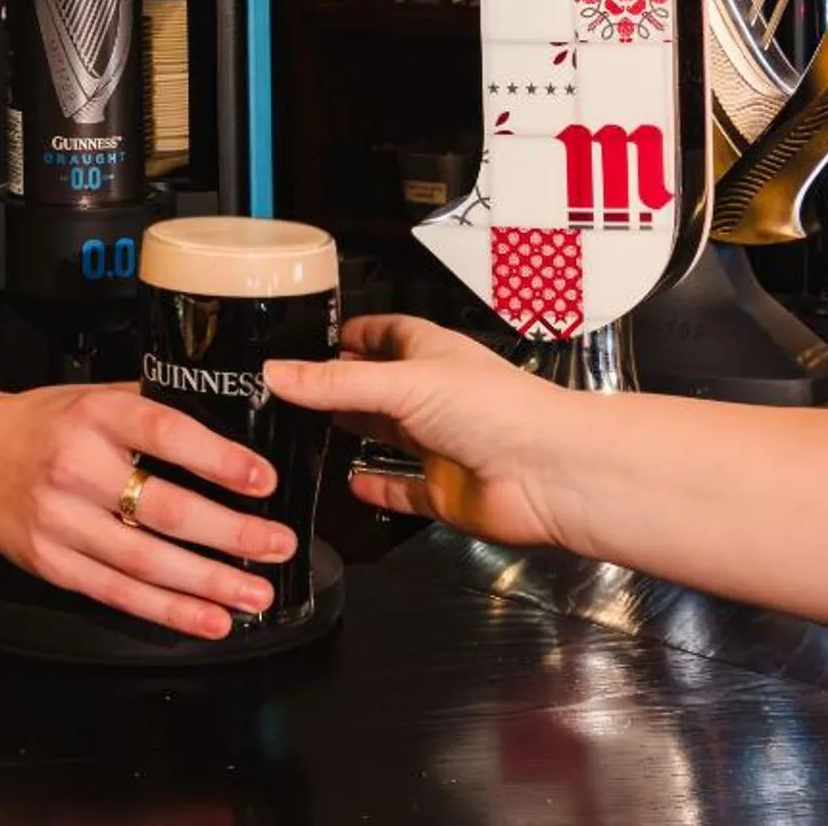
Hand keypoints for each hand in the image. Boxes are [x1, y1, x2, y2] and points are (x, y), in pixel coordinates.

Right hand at [0, 381, 295, 638]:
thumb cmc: (40, 425)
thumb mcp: (94, 394)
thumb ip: (154, 406)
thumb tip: (231, 419)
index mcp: (94, 415)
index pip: (164, 433)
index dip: (217, 459)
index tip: (261, 479)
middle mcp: (76, 467)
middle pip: (163, 508)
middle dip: (231, 533)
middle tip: (277, 544)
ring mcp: (61, 521)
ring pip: (146, 561)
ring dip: (209, 583)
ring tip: (254, 593)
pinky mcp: (52, 564)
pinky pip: (119, 593)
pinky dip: (168, 611)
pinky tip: (207, 618)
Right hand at [266, 314, 574, 549]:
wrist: (550, 474)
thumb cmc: (496, 410)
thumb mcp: (404, 383)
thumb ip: (337, 384)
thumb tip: (277, 373)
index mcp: (431, 355)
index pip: (384, 335)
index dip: (351, 335)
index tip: (309, 338)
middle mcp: (435, 397)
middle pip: (378, 388)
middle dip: (340, 387)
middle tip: (291, 389)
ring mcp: (440, 446)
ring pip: (388, 437)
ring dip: (354, 435)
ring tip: (306, 432)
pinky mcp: (445, 492)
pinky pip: (404, 491)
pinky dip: (379, 489)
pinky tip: (352, 486)